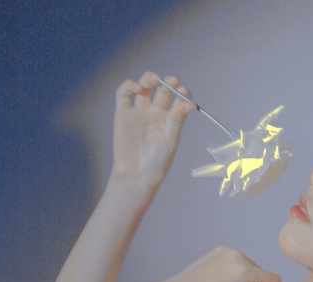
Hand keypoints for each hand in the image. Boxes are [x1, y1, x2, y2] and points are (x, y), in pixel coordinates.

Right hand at [111, 71, 195, 187]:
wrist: (136, 173)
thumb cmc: (157, 161)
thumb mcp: (170, 139)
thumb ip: (177, 119)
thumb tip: (189, 103)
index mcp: (170, 119)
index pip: (178, 98)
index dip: (182, 91)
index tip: (183, 91)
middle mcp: (155, 113)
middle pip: (162, 90)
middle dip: (168, 82)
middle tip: (171, 81)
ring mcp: (139, 112)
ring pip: (144, 87)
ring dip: (149, 78)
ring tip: (153, 80)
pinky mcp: (123, 114)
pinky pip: (123, 94)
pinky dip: (128, 85)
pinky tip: (136, 87)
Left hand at [168, 246, 283, 281]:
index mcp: (245, 270)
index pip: (274, 279)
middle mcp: (237, 255)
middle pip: (260, 272)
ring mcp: (226, 250)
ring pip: (248, 266)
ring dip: (244, 278)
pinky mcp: (218, 249)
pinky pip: (235, 260)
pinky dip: (234, 270)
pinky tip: (220, 281)